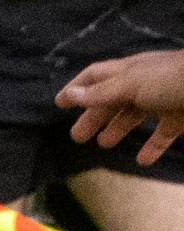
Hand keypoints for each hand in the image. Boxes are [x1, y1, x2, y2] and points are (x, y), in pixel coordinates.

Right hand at [58, 50, 183, 164]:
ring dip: (118, 129)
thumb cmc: (174, 79)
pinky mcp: (180, 116)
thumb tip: (69, 96)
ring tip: (105, 144)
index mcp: (129, 71)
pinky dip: (152, 146)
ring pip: (135, 115)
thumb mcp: (132, 84)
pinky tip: (143, 159)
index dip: (76, 89)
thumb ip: (101, 93)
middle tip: (78, 136)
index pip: (95, 77)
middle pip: (111, 100)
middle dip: (94, 116)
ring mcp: (163, 99)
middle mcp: (144, 83)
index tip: (60, 104)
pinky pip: (163, 133)